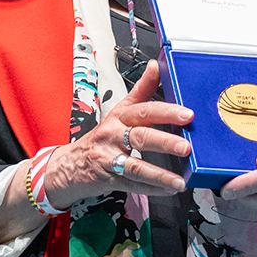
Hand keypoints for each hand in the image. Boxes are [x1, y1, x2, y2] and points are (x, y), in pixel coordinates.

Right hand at [40, 61, 192, 205]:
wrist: (69, 165)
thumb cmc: (102, 137)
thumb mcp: (119, 111)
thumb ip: (140, 90)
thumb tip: (155, 66)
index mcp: (119, 117)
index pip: (144, 110)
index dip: (166, 111)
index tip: (187, 114)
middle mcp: (113, 135)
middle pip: (140, 137)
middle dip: (165, 142)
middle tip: (186, 147)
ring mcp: (109, 158)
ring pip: (136, 166)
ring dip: (160, 174)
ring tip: (179, 180)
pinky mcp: (108, 179)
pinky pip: (131, 185)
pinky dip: (150, 189)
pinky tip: (167, 190)